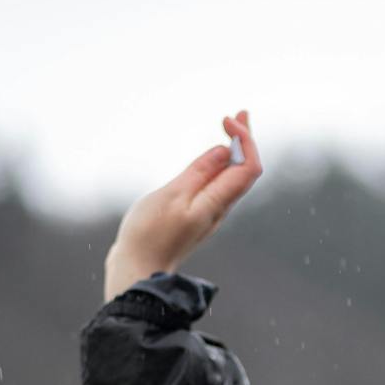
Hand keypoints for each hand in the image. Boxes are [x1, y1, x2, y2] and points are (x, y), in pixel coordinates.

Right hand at [102, 110, 262, 301]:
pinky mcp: (195, 217)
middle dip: (245, 140)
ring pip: (232, 179)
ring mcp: (208, 215)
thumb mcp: (172, 196)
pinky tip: (213, 157)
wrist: (137, 271)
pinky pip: (218, 187)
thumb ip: (199, 172)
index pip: (248, 167)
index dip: (245, 139)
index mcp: (216, 203)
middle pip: (245, 171)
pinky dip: (220, 166)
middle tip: (240, 113)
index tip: (227, 120)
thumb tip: (224, 151)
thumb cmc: (148, 235)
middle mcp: (218, 210)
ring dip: (234, 151)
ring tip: (232, 127)